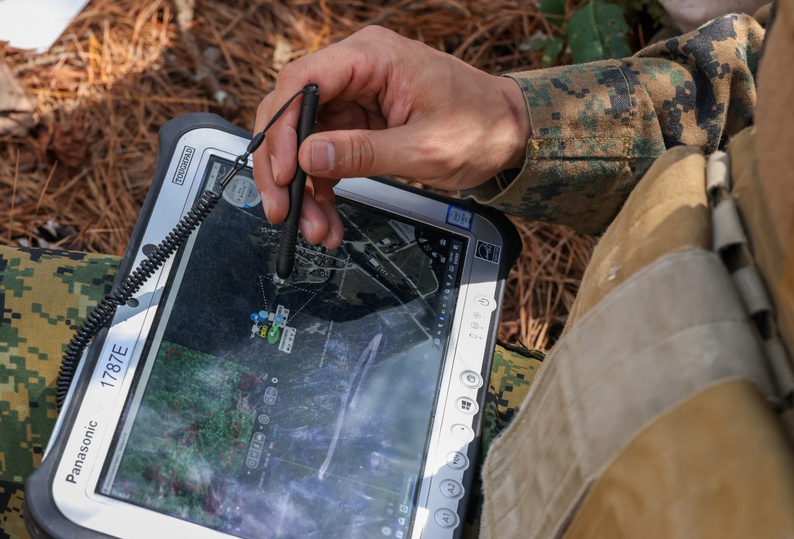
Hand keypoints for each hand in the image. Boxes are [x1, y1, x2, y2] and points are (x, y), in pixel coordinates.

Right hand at [253, 25, 529, 248]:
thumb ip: (364, 152)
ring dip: (302, 188)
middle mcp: (357, 70)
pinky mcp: (358, 123)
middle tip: (282, 208)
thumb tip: (312, 156)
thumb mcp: (424, 147)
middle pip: (292, 112)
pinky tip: (326, 218)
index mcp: (372, 57)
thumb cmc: (481, 125)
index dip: (284, 128)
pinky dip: (321, 189)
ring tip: (314, 226)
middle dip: (283, 165)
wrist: (510, 131)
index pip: (302, 82)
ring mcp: (355, 97)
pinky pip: (324, 156)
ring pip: (304, 141)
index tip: (286, 171)